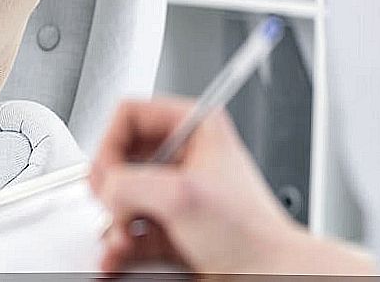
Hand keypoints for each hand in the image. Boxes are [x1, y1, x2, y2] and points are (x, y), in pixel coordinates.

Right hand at [88, 96, 307, 273]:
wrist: (274, 277)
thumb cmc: (251, 232)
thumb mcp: (181, 195)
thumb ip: (130, 183)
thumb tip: (105, 191)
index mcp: (194, 126)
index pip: (130, 114)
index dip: (111, 143)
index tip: (107, 175)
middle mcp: (184, 156)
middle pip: (122, 159)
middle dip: (111, 191)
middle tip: (112, 209)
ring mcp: (176, 194)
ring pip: (123, 199)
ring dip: (112, 223)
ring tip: (116, 242)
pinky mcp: (172, 228)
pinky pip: (131, 231)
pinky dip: (119, 246)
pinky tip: (116, 258)